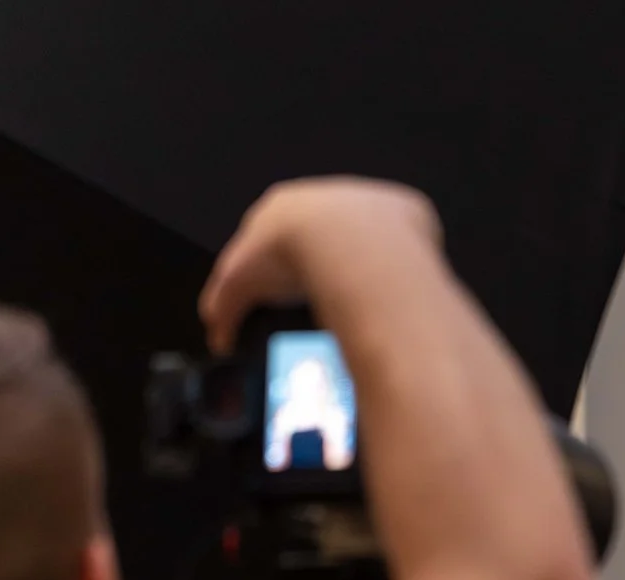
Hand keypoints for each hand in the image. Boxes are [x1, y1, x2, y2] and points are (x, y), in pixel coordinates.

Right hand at [198, 176, 442, 351]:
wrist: (343, 237)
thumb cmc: (284, 254)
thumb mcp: (238, 283)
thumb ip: (225, 308)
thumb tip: (220, 339)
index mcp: (281, 205)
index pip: (275, 233)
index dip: (281, 265)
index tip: (288, 294)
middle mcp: (324, 195)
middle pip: (322, 232)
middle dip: (324, 261)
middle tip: (327, 298)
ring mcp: (367, 200)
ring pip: (364, 234)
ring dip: (362, 260)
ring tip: (363, 297)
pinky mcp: (404, 212)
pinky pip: (402, 239)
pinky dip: (397, 261)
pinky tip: (394, 287)